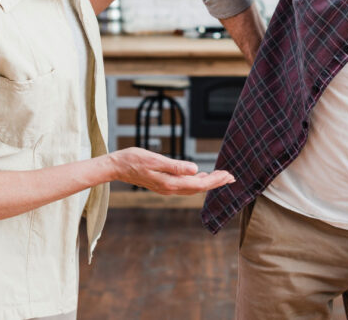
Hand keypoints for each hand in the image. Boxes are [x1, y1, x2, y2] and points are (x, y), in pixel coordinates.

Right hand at [106, 147, 234, 194]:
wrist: (117, 167)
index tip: (228, 175)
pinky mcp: (163, 185)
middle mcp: (170, 188)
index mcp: (171, 183)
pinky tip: (200, 176)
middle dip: (215, 182)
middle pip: (198, 188)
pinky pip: (184, 186)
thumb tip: (195, 170)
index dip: (215, 180)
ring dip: (207, 182)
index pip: (199, 183)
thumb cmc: (134, 159)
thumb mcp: (156, 160)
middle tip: (231, 176)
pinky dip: (196, 182)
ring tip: (220, 176)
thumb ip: (176, 166)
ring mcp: (166, 188)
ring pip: (192, 188)